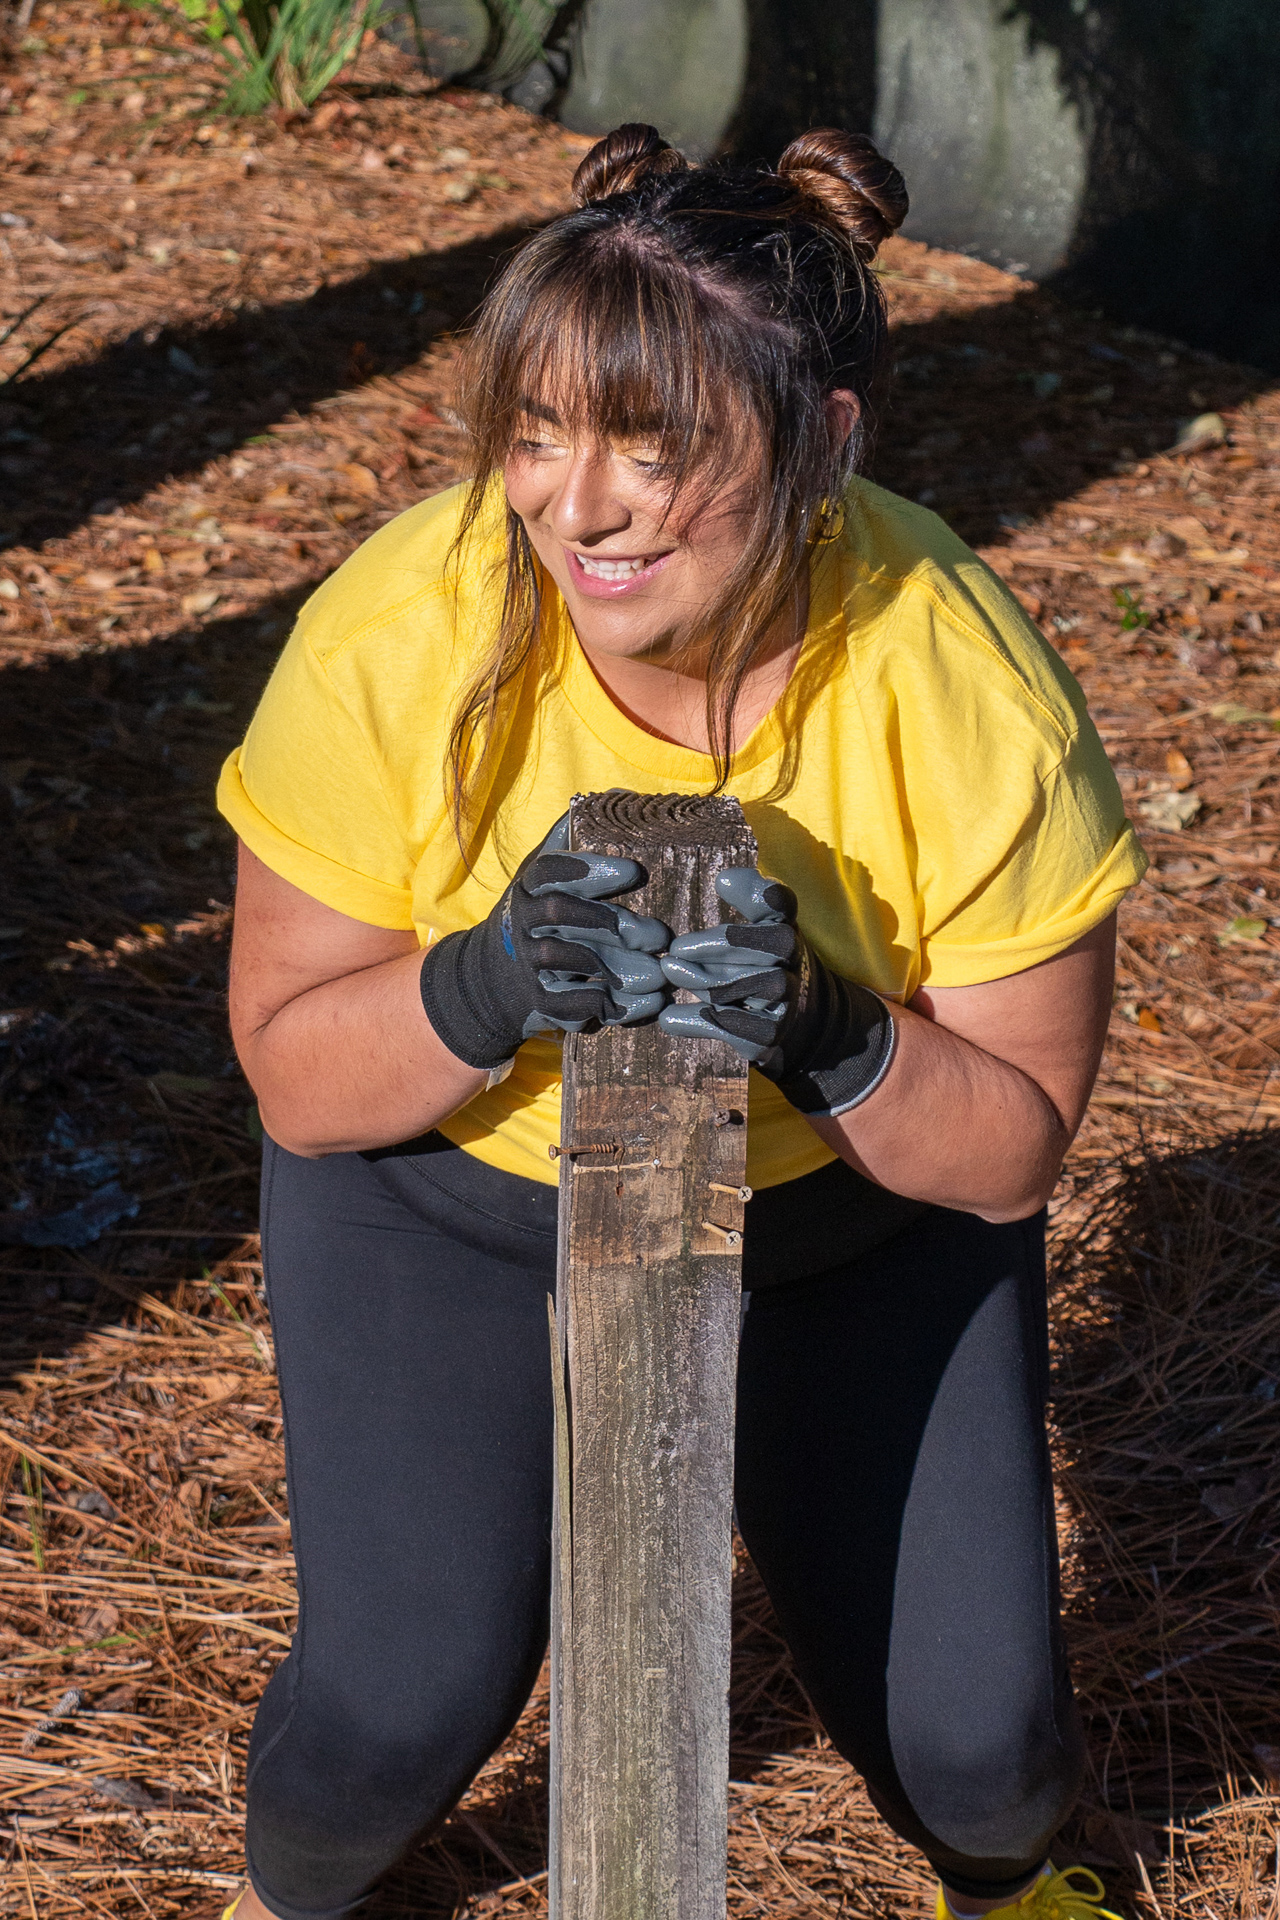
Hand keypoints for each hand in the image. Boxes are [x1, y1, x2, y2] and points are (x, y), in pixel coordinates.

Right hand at [419, 815, 670, 1070]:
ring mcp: (529, 962)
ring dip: (615, 967)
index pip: (551, 868)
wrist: (493, 979)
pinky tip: (647, 1004)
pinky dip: (608, 1005)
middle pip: (560, 912)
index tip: (634, 872)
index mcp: (531, 887)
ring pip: (567, 958)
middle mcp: (525, 921)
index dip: (589, 868)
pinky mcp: (539, 1000)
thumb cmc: (536, 918)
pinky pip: (570, 1003)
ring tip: (657, 975)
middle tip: (658, 935)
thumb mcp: (540, 878)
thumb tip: (598, 799)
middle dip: (609, 920)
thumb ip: (566, 844)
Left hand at [658, 867, 896, 1115]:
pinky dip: (693, 1021)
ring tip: (670, 971)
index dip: (754, 892)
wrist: (805, 1020)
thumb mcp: (769, 926)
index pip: (778, 904)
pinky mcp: (767, 1036)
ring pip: (737, 990)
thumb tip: (723, 879)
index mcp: (787, 929)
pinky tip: (669, 1016)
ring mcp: (783, 1003)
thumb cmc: (771, 961)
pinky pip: (726, 1028)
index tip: (720, 882)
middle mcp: (792, 964)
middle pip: (753, 950)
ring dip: (699, 980)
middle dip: (713, 947)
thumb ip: (751, 897)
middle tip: (674, 949)